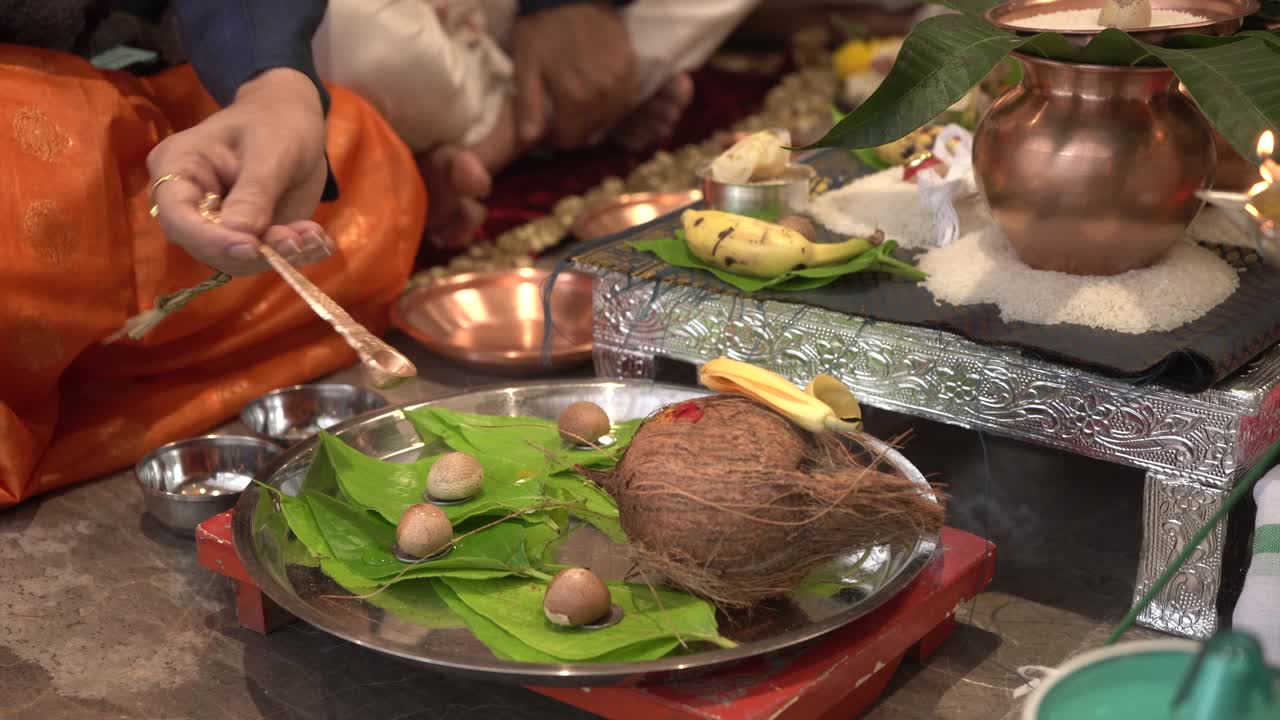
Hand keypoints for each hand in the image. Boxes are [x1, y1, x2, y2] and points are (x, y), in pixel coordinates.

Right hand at [147, 68, 334, 274]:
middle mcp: (189, 201)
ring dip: (278, 255)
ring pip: (237, 258)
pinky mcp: (245, 235)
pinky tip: (318, 241)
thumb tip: (241, 234)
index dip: (210, 239)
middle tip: (298, 240)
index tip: (252, 247)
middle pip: (205, 246)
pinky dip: (292, 254)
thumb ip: (254, 191)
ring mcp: (216, 222)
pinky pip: (262, 256)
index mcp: (178, 166)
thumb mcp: (270, 149)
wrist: (295, 121)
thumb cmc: (276, 121)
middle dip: (254, 251)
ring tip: (314, 236)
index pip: (176, 216)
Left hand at [513, 3, 635, 149]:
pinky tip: (600, 88)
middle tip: (564, 107)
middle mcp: (603, 95)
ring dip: (596, 114)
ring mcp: (622, 82)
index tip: (551, 121)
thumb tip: (529, 140)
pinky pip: (626, 100)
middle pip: (591, 131)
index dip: (557, 134)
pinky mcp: (632, 69)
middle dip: (576, 125)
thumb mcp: (525, 65)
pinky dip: (613, 100)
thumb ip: (528, 106)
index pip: (570, 139)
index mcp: (575, 98)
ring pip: (611, 117)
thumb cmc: (543, 28)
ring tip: (581, 97)